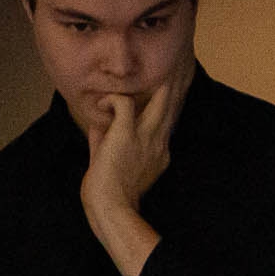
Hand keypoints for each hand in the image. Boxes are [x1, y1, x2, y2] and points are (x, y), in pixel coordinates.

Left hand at [79, 60, 192, 275]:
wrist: (112, 209)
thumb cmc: (109, 196)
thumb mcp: (109, 165)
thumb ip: (104, 142)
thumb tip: (98, 125)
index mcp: (159, 154)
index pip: (165, 123)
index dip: (166, 106)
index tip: (167, 91)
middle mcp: (158, 143)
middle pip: (171, 106)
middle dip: (174, 85)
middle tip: (176, 66)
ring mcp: (145, 137)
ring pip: (160, 99)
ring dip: (157, 83)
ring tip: (159, 68)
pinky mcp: (127, 133)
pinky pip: (124, 101)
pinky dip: (111, 99)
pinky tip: (102, 104)